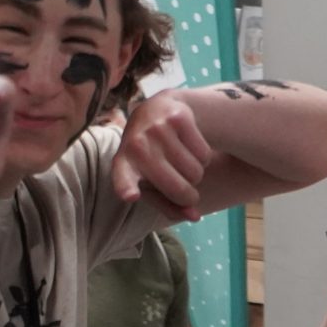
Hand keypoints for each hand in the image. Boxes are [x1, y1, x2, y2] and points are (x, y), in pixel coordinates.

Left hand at [111, 91, 216, 218]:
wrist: (157, 110)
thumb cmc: (152, 157)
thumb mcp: (153, 182)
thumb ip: (170, 205)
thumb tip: (195, 216)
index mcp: (123, 163)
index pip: (123, 178)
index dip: (127, 187)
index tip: (131, 196)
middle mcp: (136, 144)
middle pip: (176, 187)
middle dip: (189, 197)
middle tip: (188, 193)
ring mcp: (156, 128)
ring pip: (194, 172)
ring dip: (196, 175)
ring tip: (182, 162)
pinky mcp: (178, 118)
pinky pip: (203, 154)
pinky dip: (203, 158)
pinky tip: (190, 147)